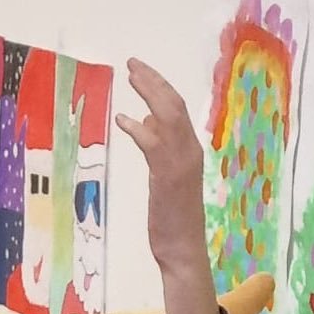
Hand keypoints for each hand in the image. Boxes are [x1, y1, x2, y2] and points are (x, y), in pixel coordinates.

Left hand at [116, 62, 216, 313]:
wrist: (183, 250)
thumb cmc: (172, 218)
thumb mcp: (165, 176)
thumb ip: (158, 148)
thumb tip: (146, 120)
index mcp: (190, 149)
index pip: (176, 108)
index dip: (159, 86)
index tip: (140, 70)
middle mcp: (190, 150)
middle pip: (173, 104)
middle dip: (153, 81)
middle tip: (132, 64)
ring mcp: (181, 163)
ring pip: (168, 117)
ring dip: (149, 93)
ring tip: (131, 76)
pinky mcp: (169, 177)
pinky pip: (155, 145)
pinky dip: (140, 129)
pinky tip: (123, 120)